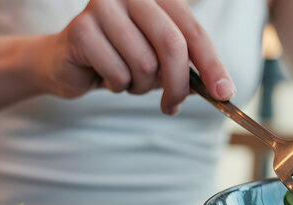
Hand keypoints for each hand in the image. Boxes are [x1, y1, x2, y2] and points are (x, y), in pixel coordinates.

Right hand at [39, 0, 235, 114]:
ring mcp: (104, 6)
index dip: (213, 65)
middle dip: (178, 84)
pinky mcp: (81, 28)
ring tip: (126, 79)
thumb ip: (188, 70)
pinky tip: (105, 76)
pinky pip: (117, 73)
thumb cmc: (120, 59)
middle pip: (172, 45)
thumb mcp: (160, 63)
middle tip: (172, 106)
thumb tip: (220, 90)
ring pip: (144, 63)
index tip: (225, 94)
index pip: (194, 31)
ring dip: (140, 86)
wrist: (67, 62)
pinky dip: (117, 85)